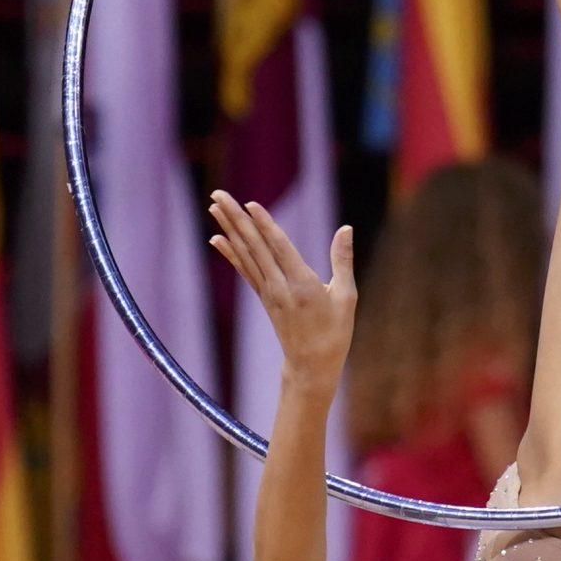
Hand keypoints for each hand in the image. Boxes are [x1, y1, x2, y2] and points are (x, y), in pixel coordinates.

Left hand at [209, 193, 354, 397]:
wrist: (311, 366)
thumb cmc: (335, 332)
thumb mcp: (346, 297)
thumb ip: (342, 260)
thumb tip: (346, 228)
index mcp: (303, 285)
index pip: (279, 248)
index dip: (264, 225)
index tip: (250, 204)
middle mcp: (280, 287)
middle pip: (255, 246)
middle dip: (236, 218)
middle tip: (219, 194)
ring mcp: (268, 292)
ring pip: (246, 254)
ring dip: (229, 228)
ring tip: (214, 206)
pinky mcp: (264, 298)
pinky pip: (244, 270)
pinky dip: (230, 253)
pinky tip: (217, 238)